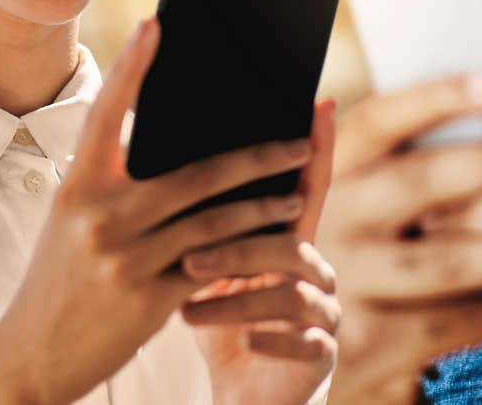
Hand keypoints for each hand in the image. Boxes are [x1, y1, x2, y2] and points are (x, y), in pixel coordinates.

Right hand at [0, 19, 317, 403]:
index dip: (131, 65)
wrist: (34, 354)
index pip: (106, 113)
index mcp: (77, 187)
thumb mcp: (73, 222)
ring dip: (265, 205)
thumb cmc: (61, 277)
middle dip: (256, 155)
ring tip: (297, 193)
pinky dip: (250, 253)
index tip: (155, 23)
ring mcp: (126, 258)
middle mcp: (100, 216)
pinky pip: (215, 267)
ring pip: (216, 221)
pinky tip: (276, 243)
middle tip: (300, 139)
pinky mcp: (150, 298)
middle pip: (196, 172)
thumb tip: (180, 146)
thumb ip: (115, 185)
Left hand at [183, 100, 341, 404]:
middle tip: (186, 255)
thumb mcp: (207, 272)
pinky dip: (270, 340)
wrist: (243, 394)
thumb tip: (158, 164)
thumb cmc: (222, 324)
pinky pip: (307, 342)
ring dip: (237, 298)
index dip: (318, 148)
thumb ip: (201, 225)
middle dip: (239, 245)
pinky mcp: (323, 356)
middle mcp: (314, 270)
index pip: (305, 187)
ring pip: (292, 292)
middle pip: (289, 241)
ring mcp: (323, 313)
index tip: (321, 106)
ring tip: (187, 304)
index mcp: (287, 242)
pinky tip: (243, 343)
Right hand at [319, 75, 481, 402]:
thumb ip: (401, 167)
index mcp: (324, 179)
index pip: (377, 121)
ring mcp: (342, 290)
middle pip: (413, 184)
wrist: (323, 376)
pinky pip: (460, 321)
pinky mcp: (370, 350)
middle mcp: (324, 227)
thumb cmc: (369, 271)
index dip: (436, 97)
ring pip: (444, 259)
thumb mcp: (362, 216)